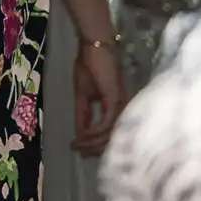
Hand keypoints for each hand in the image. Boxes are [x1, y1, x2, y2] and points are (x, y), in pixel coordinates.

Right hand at [73, 40, 127, 155]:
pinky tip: (83, 135)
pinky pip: (106, 124)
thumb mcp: (82, 94)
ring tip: (78, 145)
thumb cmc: (89, 66)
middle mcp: (122, 109)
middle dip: (94, 147)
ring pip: (110, 133)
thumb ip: (83, 113)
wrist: (93, 47)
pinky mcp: (115, 101)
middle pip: (112, 137)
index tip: (79, 149)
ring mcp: (120, 106)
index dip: (94, 143)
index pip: (109, 132)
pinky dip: (94, 132)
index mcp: (116, 108)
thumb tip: (80, 132)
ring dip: (93, 142)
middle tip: (79, 152)